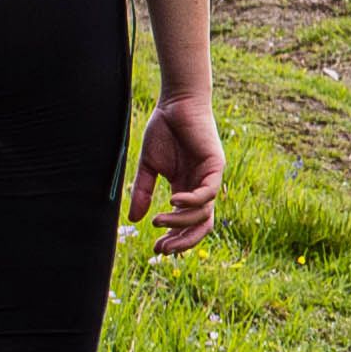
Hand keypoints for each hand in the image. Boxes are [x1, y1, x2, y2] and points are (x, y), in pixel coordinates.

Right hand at [137, 94, 226, 252]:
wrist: (176, 103)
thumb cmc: (164, 130)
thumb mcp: (148, 166)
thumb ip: (142, 191)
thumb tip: (134, 220)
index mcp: (186, 189)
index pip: (187, 223)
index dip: (174, 238)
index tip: (156, 248)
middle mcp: (201, 187)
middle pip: (201, 225)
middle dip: (183, 241)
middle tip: (163, 249)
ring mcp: (210, 178)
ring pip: (204, 213)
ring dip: (181, 222)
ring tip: (159, 220)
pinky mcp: (216, 165)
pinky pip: (208, 192)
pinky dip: (191, 201)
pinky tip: (173, 201)